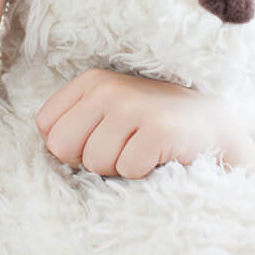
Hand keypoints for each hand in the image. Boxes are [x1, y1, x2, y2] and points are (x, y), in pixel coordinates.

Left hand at [36, 69, 239, 178]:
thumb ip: (72, 122)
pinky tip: (156, 156)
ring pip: (95, 163)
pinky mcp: (159, 130)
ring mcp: (134, 107)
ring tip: (139, 149)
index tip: (95, 140)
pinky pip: (127, 170)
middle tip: (117, 149)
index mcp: (90, 81)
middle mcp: (107, 88)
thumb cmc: (147, 122)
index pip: (46, 125)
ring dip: (117, 168)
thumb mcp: (106, 110)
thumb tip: (50, 146)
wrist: (208, 124)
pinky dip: (141, 172)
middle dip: (86, 160)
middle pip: (62, 146)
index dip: (67, 145)